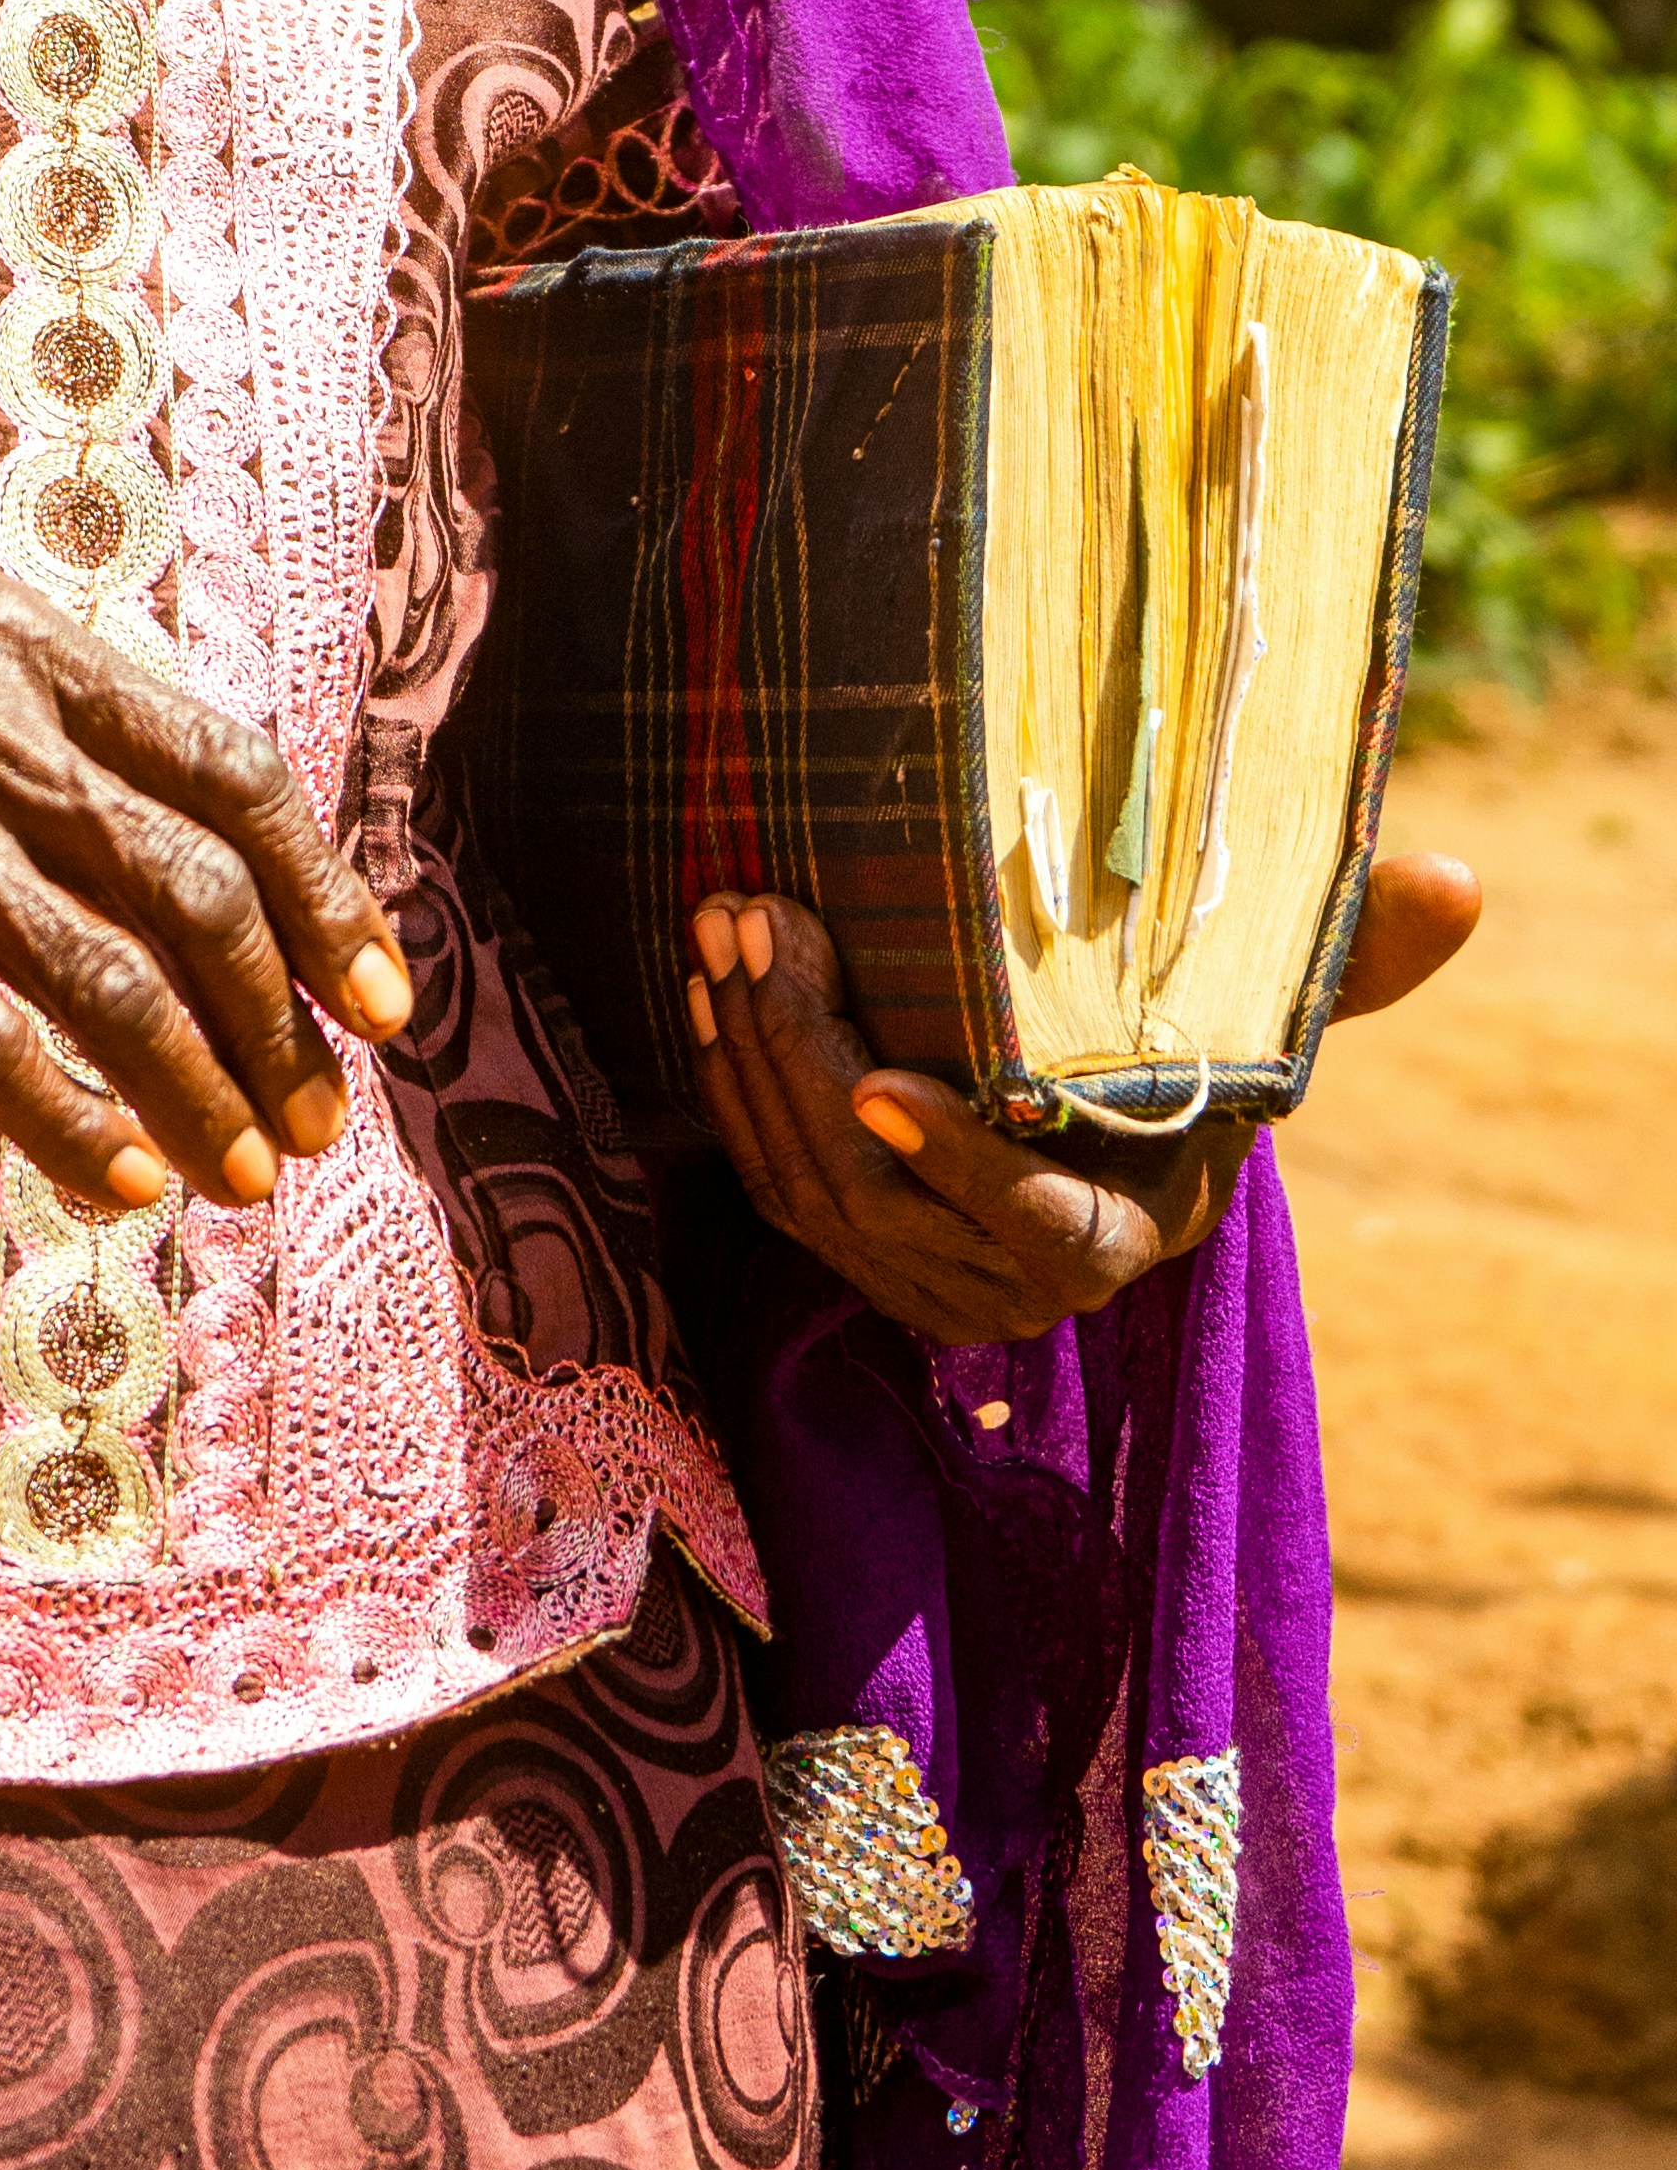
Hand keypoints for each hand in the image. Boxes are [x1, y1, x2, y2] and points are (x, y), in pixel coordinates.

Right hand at [0, 573, 413, 1229]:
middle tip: (313, 1119)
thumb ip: (44, 735)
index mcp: (17, 636)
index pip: (228, 770)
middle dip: (277, 1021)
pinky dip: (73, 1115)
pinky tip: (125, 1179)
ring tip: (244, 1177)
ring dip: (199, 1090)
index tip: (381, 1003)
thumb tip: (194, 874)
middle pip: (190, 883)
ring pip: (105, 970)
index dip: (325, 895)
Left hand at [685, 835, 1484, 1346]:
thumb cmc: (1196, 1059)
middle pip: (881, 1189)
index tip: (882, 1080)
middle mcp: (1007, 1288)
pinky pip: (767, 1175)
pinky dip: (731, 1076)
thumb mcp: (1266, 1014)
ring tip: (725, 919)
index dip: (957, 1164)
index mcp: (1119, 1243)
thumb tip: (1462, 882)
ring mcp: (915, 1277)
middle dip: (806, 1045)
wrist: (1111, 1124)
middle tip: (763, 917)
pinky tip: (706, 979)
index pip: (1034, 1227)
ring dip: (751, 1046)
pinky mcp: (845, 1246)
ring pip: (806, 1180)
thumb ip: (1349, 958)